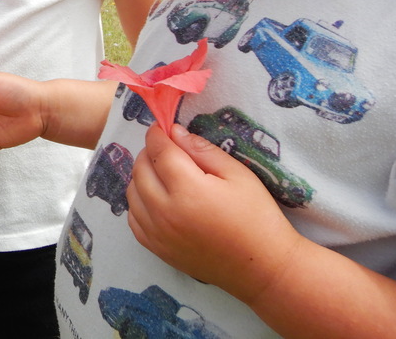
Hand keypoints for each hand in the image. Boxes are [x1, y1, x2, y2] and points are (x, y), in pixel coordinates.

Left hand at [127, 124, 303, 305]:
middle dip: (149, 152)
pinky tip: (158, 198)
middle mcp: (164, 212)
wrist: (262, 268)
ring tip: (163, 173)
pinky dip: (139, 202)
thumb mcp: (237, 175)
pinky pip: (133, 218)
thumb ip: (203, 150)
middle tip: (167, 148)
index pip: (159, 151)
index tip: (162, 126)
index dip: (157, 134)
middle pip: (140, 169)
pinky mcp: (157, 249)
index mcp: (187, 190)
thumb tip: (175, 132)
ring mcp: (157, 233)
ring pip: (132, 192)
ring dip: (142, 176)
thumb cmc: (256, 217)